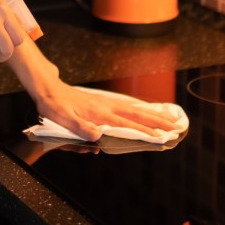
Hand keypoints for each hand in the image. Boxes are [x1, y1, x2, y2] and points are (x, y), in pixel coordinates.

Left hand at [29, 78, 182, 141]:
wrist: (47, 88)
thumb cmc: (53, 106)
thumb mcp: (61, 118)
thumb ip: (79, 127)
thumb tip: (97, 136)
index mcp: (100, 113)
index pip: (127, 124)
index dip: (145, 131)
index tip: (162, 136)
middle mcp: (106, 107)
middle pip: (137, 115)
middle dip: (158, 121)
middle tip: (177, 126)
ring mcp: (106, 103)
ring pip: (135, 109)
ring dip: (153, 114)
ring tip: (170, 117)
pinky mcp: (102, 101)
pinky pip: (127, 105)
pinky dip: (140, 108)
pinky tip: (145, 110)